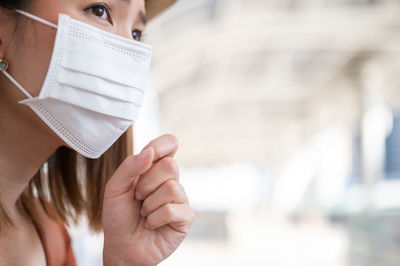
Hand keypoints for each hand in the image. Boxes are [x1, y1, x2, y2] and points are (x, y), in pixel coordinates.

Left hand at [102, 134, 194, 265]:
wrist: (121, 247)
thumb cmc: (118, 217)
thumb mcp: (114, 189)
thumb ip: (129, 167)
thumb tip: (150, 151)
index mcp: (154, 168)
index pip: (169, 144)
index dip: (162, 145)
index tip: (150, 154)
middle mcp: (170, 180)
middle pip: (170, 166)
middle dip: (146, 184)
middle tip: (137, 197)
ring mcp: (180, 199)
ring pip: (171, 188)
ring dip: (149, 205)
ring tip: (144, 214)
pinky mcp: (185, 217)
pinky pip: (172, 210)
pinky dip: (154, 219)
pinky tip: (151, 224)